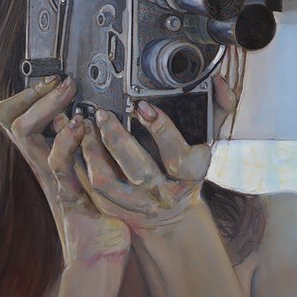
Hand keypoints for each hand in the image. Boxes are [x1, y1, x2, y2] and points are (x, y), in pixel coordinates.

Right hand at [0, 77, 128, 262]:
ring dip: (48, 109)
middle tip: (60, 82)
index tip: (50, 82)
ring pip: (26, 136)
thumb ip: (85, 146)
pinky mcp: (67, 197)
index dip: (26, 96)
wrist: (100, 257)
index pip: (14, 118)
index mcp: (46, 159)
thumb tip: (85, 114)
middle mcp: (42, 168)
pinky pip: (57, 165)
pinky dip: (66, 141)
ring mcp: (51, 181)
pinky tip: (82, 128)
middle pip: (11, 121)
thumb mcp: (89, 172)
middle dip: (34, 95)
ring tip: (68, 97)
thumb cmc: (99, 215)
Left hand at [75, 102, 212, 234]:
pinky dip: (81, 165)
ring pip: (108, 181)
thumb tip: (220, 83)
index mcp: (190, 175)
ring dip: (93, 152)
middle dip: (117, 138)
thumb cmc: (187, 169)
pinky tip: (77, 144)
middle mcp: (164, 193)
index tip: (143, 107)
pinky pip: (91, 190)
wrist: (172, 214)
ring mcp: (138, 205)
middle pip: (139, 169)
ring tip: (86, 127)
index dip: (161, 129)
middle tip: (103, 113)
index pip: (178, 156)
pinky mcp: (115, 210)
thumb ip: (217, 109)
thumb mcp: (208, 141)